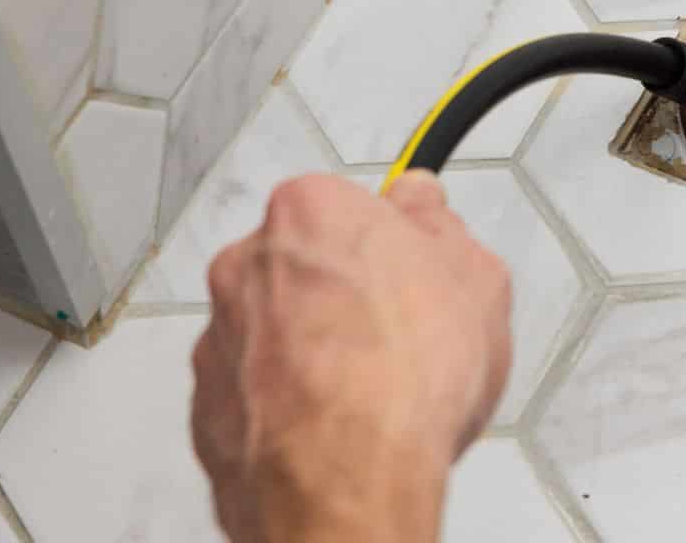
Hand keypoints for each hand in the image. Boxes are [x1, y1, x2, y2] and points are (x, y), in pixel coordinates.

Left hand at [192, 171, 512, 541]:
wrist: (347, 480)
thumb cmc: (404, 379)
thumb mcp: (477, 278)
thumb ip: (441, 226)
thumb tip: (426, 209)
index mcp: (310, 211)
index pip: (354, 206)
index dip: (395, 245)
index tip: (418, 272)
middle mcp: (247, 265)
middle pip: (307, 267)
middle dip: (349, 297)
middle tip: (403, 339)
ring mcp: (220, 338)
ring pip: (277, 332)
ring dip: (316, 353)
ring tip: (374, 396)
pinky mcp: (208, 407)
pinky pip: (257, 393)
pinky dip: (290, 407)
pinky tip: (339, 429)